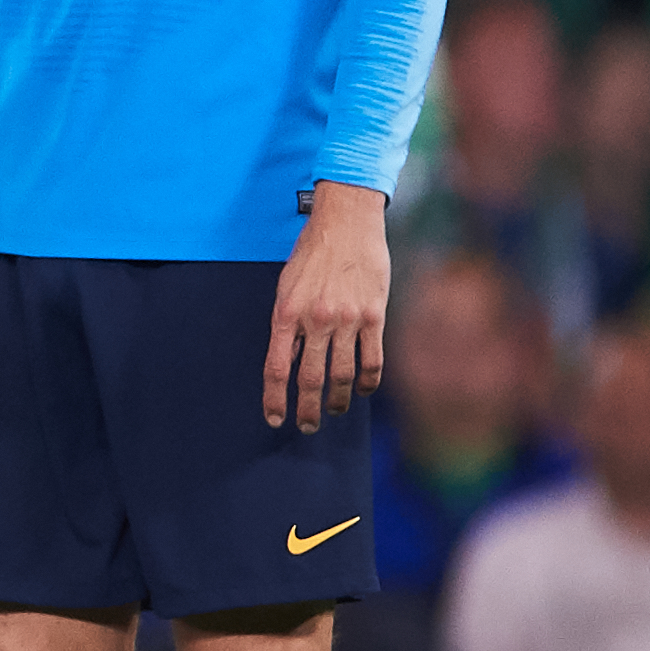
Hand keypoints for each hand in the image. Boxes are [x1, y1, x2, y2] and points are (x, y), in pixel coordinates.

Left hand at [264, 182, 390, 429]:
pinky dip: (367, 381)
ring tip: (333, 411)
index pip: (276, 368)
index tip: (275, 419)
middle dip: (307, 409)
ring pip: (342, 375)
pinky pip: (372, 359)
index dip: (275, 399)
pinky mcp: (374, 316)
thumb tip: (288, 361)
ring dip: (337, 400)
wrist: (346, 223)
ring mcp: (347, 320)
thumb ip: (287, 325)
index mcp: (286, 314)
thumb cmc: (312, 253)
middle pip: (310, 379)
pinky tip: (362, 390)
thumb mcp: (286, 287)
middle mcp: (316, 321)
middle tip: (307, 427)